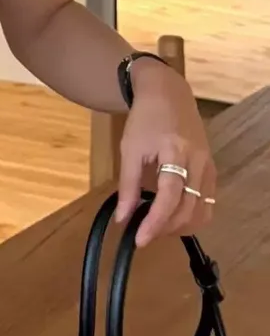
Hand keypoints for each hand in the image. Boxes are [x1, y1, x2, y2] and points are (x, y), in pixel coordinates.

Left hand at [115, 60, 215, 246]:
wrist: (168, 95)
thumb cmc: (145, 120)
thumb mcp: (130, 150)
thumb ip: (128, 187)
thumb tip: (123, 219)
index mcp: (175, 152)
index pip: (169, 196)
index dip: (155, 222)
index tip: (139, 240)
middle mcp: (198, 161)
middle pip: (189, 208)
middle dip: (166, 228)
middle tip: (144, 234)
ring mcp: (208, 165)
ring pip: (202, 209)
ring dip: (180, 226)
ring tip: (157, 227)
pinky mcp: (212, 169)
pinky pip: (207, 201)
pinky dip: (192, 216)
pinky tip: (173, 217)